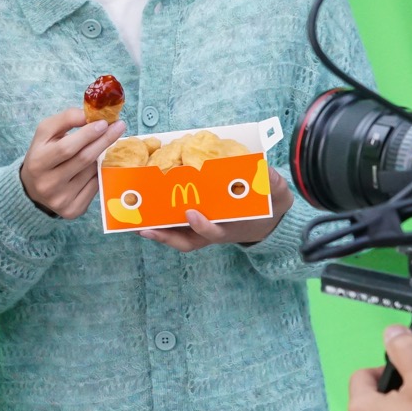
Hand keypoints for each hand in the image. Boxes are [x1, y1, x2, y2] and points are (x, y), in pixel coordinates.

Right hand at [18, 108, 124, 218]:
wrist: (32, 188)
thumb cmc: (42, 154)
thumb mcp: (44, 134)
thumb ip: (65, 119)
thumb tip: (90, 116)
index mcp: (37, 162)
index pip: (67, 148)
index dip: (87, 134)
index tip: (104, 122)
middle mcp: (48, 184)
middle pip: (83, 160)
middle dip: (103, 141)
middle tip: (118, 127)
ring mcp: (61, 200)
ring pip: (91, 172)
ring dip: (100, 157)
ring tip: (101, 146)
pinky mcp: (72, 210)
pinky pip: (94, 187)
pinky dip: (98, 174)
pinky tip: (96, 166)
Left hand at [138, 165, 292, 251]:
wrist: (271, 214)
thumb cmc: (270, 200)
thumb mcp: (276, 190)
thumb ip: (269, 181)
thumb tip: (260, 170)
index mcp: (233, 226)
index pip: (215, 232)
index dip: (203, 226)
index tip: (192, 213)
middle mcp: (215, 230)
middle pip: (187, 240)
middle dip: (166, 236)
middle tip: (145, 228)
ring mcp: (204, 228)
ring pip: (178, 235)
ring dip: (158, 230)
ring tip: (136, 222)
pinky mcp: (196, 220)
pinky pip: (176, 224)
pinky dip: (161, 219)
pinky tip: (144, 209)